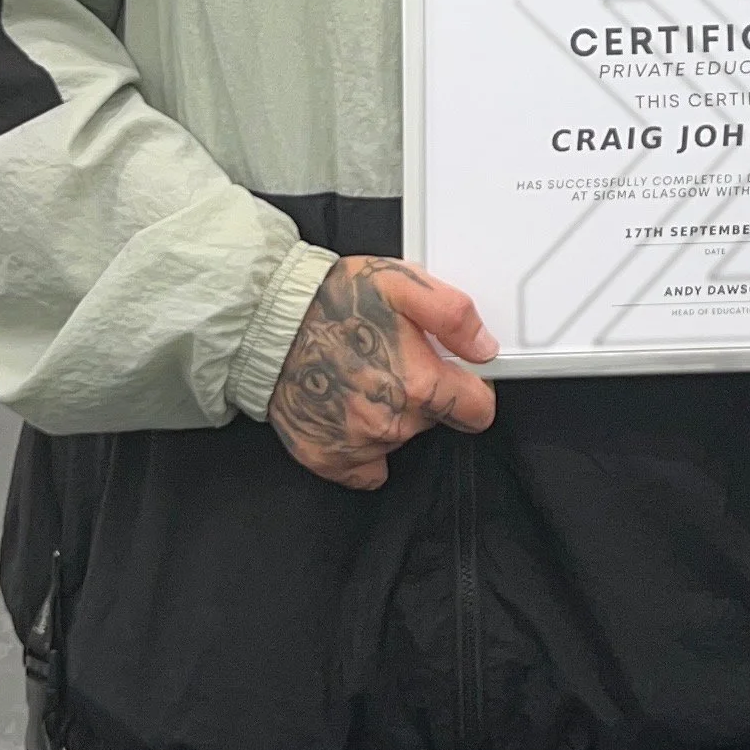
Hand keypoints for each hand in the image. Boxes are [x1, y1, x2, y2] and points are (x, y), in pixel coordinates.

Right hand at [269, 256, 498, 490]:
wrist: (265, 323)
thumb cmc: (331, 300)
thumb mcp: (401, 283)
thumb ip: (452, 315)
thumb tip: (484, 347)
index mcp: (418, 384)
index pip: (477, 411)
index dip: (470, 390)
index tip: (453, 375)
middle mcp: (392, 424)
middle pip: (434, 422)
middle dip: (422, 395)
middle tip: (390, 359)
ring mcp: (358, 446)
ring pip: (398, 439)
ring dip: (389, 415)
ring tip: (359, 376)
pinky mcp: (327, 458)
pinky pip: (364, 466)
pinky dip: (360, 445)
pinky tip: (345, 409)